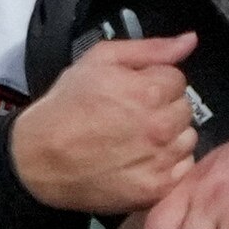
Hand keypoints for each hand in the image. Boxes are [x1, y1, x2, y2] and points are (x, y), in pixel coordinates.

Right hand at [8, 35, 198, 215]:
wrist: (38, 159)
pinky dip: (167, 164)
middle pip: (184, 109)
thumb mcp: (100, 60)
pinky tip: (141, 160)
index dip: (155, 83)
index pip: (177, 80)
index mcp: (150, 91)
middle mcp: (160, 126)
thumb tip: (189, 41)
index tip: (134, 92)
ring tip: (136, 139)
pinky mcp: (156, 188)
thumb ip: (150, 49)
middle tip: (133, 116)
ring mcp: (160, 160)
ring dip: (169, 137)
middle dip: (163, 108)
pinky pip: (182, 169)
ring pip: (186, 139)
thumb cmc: (66, 106)